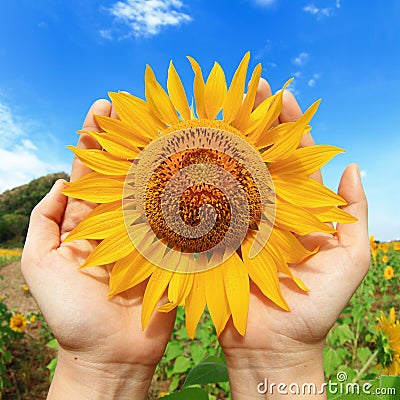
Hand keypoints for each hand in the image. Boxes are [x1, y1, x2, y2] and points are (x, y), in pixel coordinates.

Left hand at [21, 100, 175, 399]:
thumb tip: (61, 182)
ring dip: (161, 158)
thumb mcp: (39, 264)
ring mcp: (148, 232)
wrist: (110, 354)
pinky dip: (186, 192)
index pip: (91, 169)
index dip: (95, 138)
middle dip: (132, 138)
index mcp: (88, 220)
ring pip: (154, 188)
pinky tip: (194, 166)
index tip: (103, 107)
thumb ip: (44, 222)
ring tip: (172, 124)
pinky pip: (178, 216)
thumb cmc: (70, 314)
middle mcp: (120, 220)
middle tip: (143, 105)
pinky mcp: (170, 248)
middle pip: (126, 171)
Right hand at [219, 81, 369, 398]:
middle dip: (252, 121)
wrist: (276, 345)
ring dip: (225, 141)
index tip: (281, 93)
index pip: (295, 156)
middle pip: (260, 156)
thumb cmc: (318, 306)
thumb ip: (354, 215)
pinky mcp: (217, 236)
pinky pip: (209, 204)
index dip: (289, 124)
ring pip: (232, 173)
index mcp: (299, 207)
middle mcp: (267, 206)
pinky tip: (192, 152)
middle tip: (242, 87)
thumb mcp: (350, 259)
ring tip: (214, 108)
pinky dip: (201, 179)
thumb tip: (352, 168)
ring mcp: (239, 219)